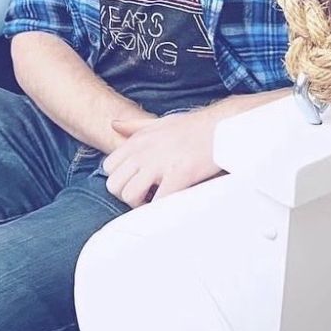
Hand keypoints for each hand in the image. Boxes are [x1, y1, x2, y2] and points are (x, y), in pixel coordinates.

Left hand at [103, 106, 222, 207]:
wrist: (222, 125)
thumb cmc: (193, 126)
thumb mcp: (159, 121)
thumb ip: (135, 125)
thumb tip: (114, 124)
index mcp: (138, 140)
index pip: (108, 167)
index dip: (121, 179)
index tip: (136, 182)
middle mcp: (144, 150)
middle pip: (114, 185)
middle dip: (128, 195)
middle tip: (146, 196)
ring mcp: (160, 162)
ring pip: (130, 195)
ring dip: (142, 204)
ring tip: (158, 200)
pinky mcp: (179, 174)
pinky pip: (158, 201)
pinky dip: (161, 209)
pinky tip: (172, 202)